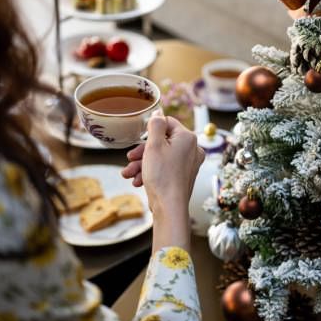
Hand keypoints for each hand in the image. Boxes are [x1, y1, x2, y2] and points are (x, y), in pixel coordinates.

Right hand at [122, 114, 203, 251]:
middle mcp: (192, 149)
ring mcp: (189, 164)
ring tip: (128, 174)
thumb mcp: (154, 145)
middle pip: (162, 142)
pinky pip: (164, 168)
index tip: (138, 140)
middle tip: (129, 158)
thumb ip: (156, 125)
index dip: (150, 131)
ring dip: (142, 164)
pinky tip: (137, 181)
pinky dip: (150, 172)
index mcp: (188, 137)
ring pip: (161, 157)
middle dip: (142, 152)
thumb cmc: (162, 176)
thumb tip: (158, 113)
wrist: (169, 207)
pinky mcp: (183, 176)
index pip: (167, 123)